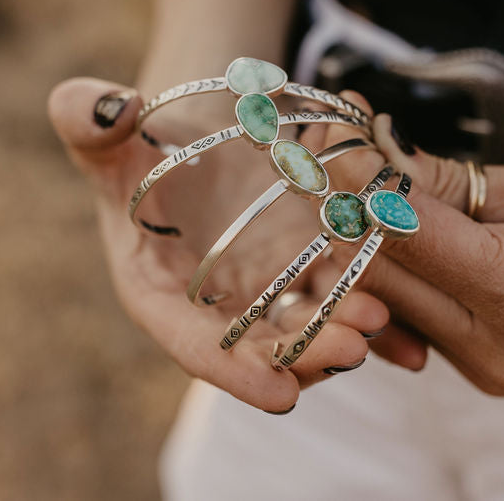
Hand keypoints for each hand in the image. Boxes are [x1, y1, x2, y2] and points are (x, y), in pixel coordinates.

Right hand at [48, 78, 424, 411]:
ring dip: (346, 331)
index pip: (194, 343)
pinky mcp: (305, 268)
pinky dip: (376, 315)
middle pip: (264, 344)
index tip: (280, 395)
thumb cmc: (141, 142)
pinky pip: (341, 294)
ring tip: (384, 321)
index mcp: (161, 293)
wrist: (191, 132)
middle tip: (354, 346)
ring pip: (309, 323)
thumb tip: (107, 108)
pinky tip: (413, 329)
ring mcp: (265, 289)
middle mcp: (217, 305)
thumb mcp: (108, 133)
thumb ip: (90, 123)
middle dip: (308, 353)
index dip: (235, 371)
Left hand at [321, 94, 503, 394]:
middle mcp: (498, 350)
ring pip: (391, 299)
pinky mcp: (486, 374)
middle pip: (383, 275)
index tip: (333, 139)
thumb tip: (385, 162)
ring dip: (365, 239)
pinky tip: (397, 224)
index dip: (360, 184)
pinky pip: (417, 318)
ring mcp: (489, 371)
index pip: (410, 237)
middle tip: (336, 149)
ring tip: (362, 176)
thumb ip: (467, 184)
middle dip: (350, 209)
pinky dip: (399, 269)